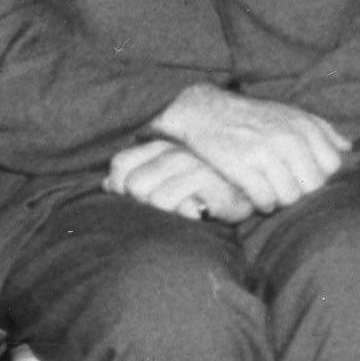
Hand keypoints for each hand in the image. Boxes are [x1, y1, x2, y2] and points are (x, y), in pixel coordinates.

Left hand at [105, 134, 248, 220]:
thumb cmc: (208, 186)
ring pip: (149, 195)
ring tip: (182, 213)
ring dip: (162, 213)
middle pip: (132, 183)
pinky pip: (168, 200)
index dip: (119, 187)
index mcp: (162, 145)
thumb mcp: (170, 178)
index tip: (134, 202)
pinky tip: (195, 214)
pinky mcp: (206, 178)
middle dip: (141, 205)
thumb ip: (137, 175)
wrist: (253, 186)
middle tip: (164, 211)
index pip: (120, 164)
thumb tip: (106, 185)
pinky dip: (178, 215)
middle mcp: (173, 150)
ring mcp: (190, 163)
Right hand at [150, 86, 349, 215]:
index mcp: (303, 126)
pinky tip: (254, 193)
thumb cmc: (253, 117)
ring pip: (290, 197)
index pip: (331, 167)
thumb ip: (322, 129)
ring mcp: (265, 153)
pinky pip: (265, 200)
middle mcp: (287, 138)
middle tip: (284, 186)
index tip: (303, 175)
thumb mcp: (289, 113)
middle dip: (300, 191)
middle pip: (312, 186)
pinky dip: (261, 203)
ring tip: (269, 189)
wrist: (204, 111)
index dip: (319, 176)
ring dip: (279, 199)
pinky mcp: (242, 167)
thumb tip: (348, 148)